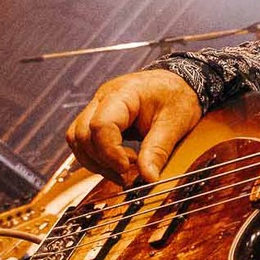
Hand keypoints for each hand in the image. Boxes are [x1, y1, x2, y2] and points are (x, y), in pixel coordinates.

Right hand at [66, 69, 202, 184]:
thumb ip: (158, 151)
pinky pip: (86, 139)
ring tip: (122, 171)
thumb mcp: (174, 123)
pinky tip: (118, 163)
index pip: (100, 125)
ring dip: (95, 161)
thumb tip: (148, 178)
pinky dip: (97, 155)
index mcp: (122, 94)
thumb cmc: (178, 95)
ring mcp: (99, 107)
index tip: (126, 169)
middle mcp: (103, 98)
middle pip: (82, 134)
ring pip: (78, 138)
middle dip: (100, 160)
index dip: (109, 152)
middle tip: (126, 174)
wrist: (181, 81)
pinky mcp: (101, 117)